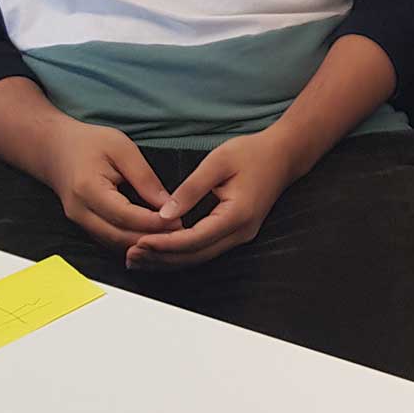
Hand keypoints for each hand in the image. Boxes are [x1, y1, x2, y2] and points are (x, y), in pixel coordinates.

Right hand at [38, 121, 179, 250]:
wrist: (55, 148)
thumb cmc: (89, 143)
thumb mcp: (122, 149)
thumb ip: (144, 178)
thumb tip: (167, 204)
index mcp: (88, 190)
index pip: (126, 216)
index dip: (153, 223)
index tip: (179, 221)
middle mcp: (80, 212)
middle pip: (119, 237)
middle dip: (151, 238)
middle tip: (181, 233)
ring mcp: (78, 222)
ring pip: (113, 243)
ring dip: (142, 243)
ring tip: (171, 236)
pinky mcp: (83, 225)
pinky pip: (109, 240)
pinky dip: (130, 240)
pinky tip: (152, 235)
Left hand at [125, 129, 296, 270]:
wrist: (284, 155)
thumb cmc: (253, 153)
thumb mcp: (218, 162)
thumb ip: (191, 189)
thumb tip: (164, 214)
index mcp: (237, 215)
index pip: (194, 239)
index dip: (164, 244)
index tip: (138, 242)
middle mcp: (240, 232)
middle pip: (194, 256)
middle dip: (160, 259)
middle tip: (130, 255)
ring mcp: (241, 236)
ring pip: (199, 257)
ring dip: (168, 260)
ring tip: (138, 258)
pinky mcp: (237, 233)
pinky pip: (205, 250)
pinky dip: (181, 253)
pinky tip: (161, 250)